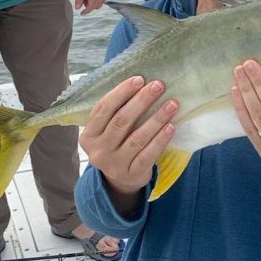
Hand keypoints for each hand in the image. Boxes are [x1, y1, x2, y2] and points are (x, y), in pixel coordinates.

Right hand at [79, 76, 177, 201]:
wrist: (119, 181)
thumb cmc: (115, 144)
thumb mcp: (106, 131)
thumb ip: (115, 111)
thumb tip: (140, 83)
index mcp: (88, 135)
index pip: (103, 108)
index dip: (121, 92)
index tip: (139, 79)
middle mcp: (98, 150)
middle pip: (121, 121)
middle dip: (141, 101)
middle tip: (158, 86)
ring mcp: (114, 164)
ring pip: (137, 137)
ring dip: (156, 118)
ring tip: (172, 104)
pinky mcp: (132, 174)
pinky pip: (149, 154)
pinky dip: (161, 139)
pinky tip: (171, 126)